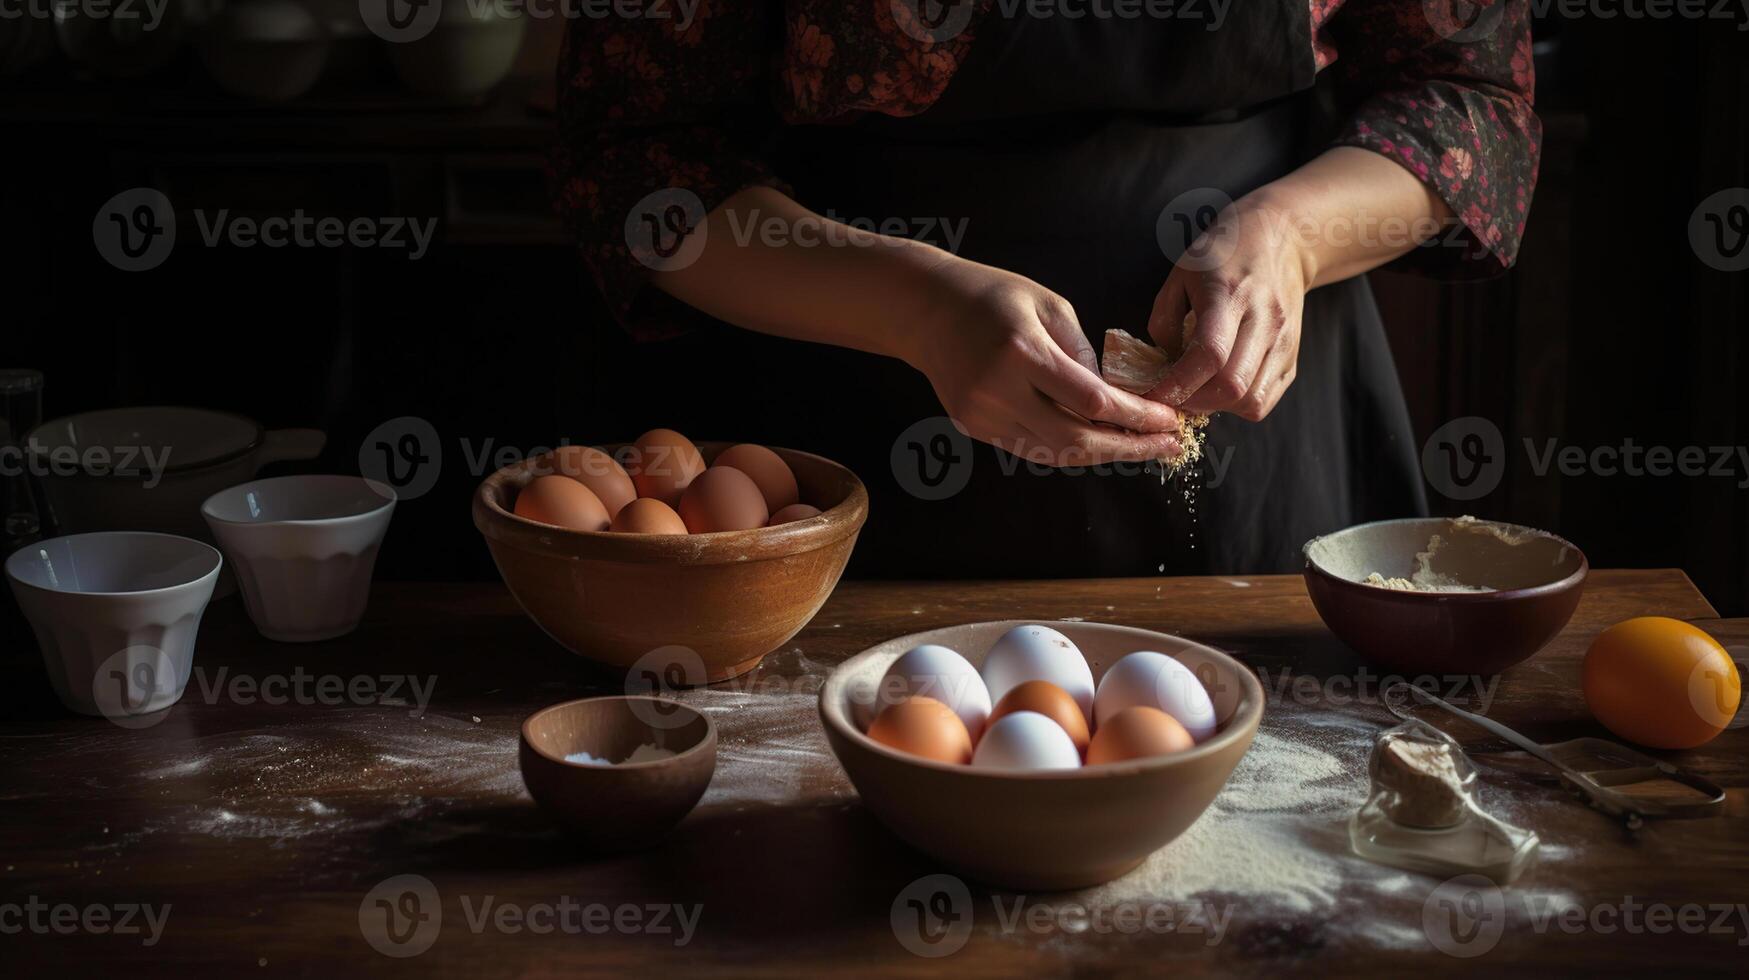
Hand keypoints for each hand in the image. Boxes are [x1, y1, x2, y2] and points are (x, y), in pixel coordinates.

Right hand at [902, 257, 1181, 466]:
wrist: (924, 309)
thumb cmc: (992, 296)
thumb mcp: (1049, 305)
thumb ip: (1083, 353)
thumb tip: (1115, 397)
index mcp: (1023, 352)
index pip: (1093, 401)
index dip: (1137, 417)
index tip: (1169, 419)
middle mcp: (999, 390)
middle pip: (1077, 440)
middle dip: (1129, 447)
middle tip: (1168, 446)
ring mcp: (983, 415)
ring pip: (1055, 452)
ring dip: (1103, 453)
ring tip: (1141, 447)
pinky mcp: (975, 427)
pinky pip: (1032, 448)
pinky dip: (1069, 448)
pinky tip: (1099, 441)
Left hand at [1145, 201, 1310, 420]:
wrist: (1283, 239)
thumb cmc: (1223, 253)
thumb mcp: (1180, 272)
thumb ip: (1164, 318)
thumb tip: (1162, 366)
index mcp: (1229, 295)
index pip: (1209, 354)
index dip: (1179, 384)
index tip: (1154, 394)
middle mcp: (1264, 320)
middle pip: (1232, 386)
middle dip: (1195, 402)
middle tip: (1173, 396)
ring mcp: (1284, 341)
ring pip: (1251, 401)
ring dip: (1218, 407)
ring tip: (1198, 391)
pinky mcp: (1293, 357)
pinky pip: (1265, 400)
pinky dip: (1238, 405)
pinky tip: (1221, 387)